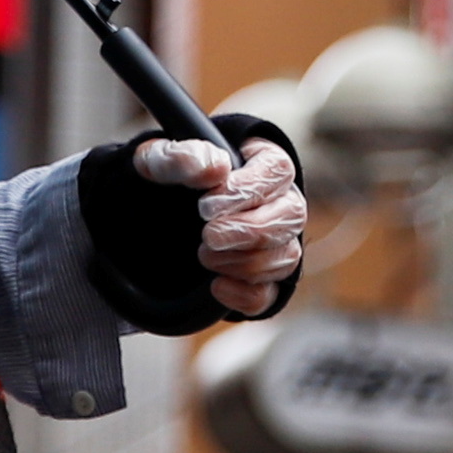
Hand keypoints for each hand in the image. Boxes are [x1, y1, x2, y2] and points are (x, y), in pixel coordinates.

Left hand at [142, 131, 308, 300]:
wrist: (159, 216)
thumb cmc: (171, 178)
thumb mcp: (161, 160)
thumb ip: (182, 158)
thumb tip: (216, 168)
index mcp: (262, 163)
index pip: (278, 171)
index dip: (247, 190)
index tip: (206, 205)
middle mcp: (280, 202)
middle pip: (292, 216)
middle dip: (249, 230)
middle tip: (208, 235)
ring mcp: (276, 243)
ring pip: (287, 257)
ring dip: (245, 262)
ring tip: (205, 255)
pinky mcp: (262, 280)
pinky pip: (269, 294)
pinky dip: (244, 295)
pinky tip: (215, 285)